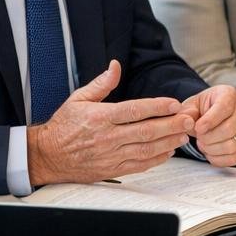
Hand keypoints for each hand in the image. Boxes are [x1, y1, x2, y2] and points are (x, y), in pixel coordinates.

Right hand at [28, 60, 194, 185]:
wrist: (46, 156)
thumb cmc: (63, 126)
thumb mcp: (78, 99)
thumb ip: (102, 84)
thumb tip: (116, 66)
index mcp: (100, 117)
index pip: (134, 111)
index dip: (157, 107)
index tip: (174, 104)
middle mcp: (107, 137)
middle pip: (145, 131)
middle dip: (170, 125)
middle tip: (189, 120)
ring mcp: (110, 155)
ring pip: (145, 149)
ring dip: (168, 143)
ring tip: (184, 135)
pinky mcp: (112, 169)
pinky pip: (139, 165)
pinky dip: (156, 159)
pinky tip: (169, 151)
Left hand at [180, 84, 235, 165]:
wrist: (208, 117)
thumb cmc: (199, 110)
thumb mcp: (189, 106)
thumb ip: (186, 113)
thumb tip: (188, 122)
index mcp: (228, 94)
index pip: (224, 108)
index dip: (210, 121)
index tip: (198, 128)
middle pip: (229, 129)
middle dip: (208, 138)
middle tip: (198, 137)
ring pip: (232, 145)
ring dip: (212, 149)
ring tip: (203, 144)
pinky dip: (219, 160)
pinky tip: (210, 154)